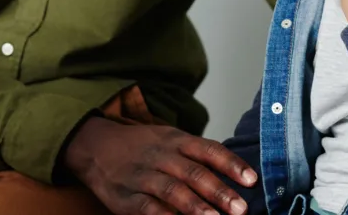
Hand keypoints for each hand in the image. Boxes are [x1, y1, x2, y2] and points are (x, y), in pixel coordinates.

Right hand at [64, 117, 255, 214]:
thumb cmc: (141, 146)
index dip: (231, 164)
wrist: (95, 146)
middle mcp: (161, 156)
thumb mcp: (170, 139)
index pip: (209, 150)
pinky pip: (147, 208)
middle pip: (194, 172)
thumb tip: (236, 175)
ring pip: (172, 190)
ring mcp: (143, 176)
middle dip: (219, 192)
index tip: (252, 180)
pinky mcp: (126, 197)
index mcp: (176, 140)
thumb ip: (198, 155)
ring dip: (196, 207)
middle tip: (240, 208)